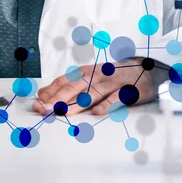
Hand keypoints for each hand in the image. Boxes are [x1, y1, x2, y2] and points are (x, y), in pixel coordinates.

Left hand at [33, 58, 161, 116]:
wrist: (144, 69)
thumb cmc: (112, 76)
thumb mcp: (90, 77)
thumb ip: (69, 86)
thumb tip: (43, 95)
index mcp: (86, 72)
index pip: (64, 80)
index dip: (51, 91)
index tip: (38, 102)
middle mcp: (96, 75)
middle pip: (74, 87)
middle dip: (58, 99)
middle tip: (44, 110)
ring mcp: (111, 82)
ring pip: (92, 93)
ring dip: (76, 104)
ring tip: (63, 113)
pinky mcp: (127, 90)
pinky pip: (115, 98)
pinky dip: (106, 104)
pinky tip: (97, 112)